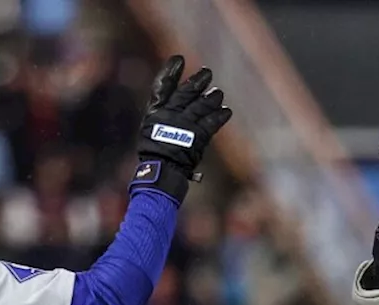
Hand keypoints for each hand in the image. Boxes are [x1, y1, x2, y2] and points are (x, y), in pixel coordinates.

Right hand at [131, 55, 232, 204]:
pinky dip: (219, 116)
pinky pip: (211, 122)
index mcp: (155, 113)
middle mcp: (170, 116)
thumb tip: (180, 98)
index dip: (170, 72)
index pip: (162, 87)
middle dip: (197, 82)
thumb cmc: (155, 152)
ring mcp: (184, 125)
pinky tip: (226, 110)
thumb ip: (164, 113)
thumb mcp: (152, 129)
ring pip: (201, 105)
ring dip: (212, 98)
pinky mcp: (198, 136)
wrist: (162, 171)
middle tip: (207, 72)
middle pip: (186, 93)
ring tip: (218, 93)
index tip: (179, 59)